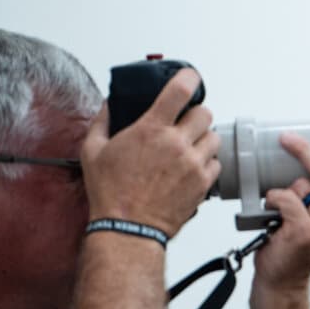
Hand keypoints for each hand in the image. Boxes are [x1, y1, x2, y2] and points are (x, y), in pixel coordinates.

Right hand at [81, 68, 220, 237]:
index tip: (190, 78)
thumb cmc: (111, 194)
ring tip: (188, 148)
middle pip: (206, 113)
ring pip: (214, 139)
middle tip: (185, 124)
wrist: (128, 229)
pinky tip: (192, 168)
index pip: (181, 91)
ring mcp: (192, 165)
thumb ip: (102, 122)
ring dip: (203, 139)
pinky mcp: (202, 185)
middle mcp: (176, 144)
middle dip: (196, 115)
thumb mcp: (92, 151)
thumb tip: (109, 105)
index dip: (189, 79)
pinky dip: (207, 163)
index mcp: (151, 130)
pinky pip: (216, 164)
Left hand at [255, 132, 309, 290]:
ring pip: (301, 185)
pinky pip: (286, 197)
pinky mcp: (304, 231)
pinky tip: (274, 213)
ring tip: (285, 210)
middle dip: (304, 152)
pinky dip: (273, 199)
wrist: (284, 276)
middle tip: (288, 140)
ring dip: (287, 191)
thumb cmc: (300, 241)